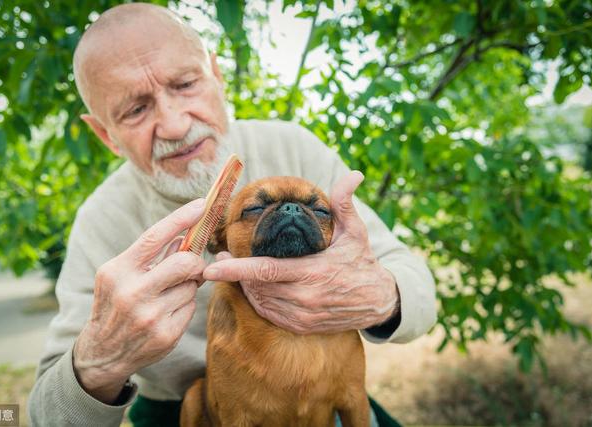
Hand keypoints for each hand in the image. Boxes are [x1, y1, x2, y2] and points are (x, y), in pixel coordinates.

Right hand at [73, 198, 205, 403]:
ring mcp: (150, 316)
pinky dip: (184, 305)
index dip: (180, 218)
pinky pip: (190, 307)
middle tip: (192, 265)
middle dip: (194, 262)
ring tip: (169, 294)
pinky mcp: (166, 335)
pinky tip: (168, 313)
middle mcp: (132, 293)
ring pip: (191, 286)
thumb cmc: (114, 304)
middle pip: (184, 263)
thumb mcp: (120, 275)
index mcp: (118, 271)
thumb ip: (150, 256)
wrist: (101, 354)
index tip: (201, 205)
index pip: (153, 237)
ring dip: (188, 286)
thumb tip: (183, 237)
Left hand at [203, 171, 399, 333]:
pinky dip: (257, 302)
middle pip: (256, 287)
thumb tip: (354, 174)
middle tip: (222, 256)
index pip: (266, 271)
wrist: (379, 301)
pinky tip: (253, 289)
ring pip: (259, 302)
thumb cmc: (362, 262)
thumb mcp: (356, 232)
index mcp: (313, 273)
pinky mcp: (302, 326)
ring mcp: (302, 316)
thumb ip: (345, 204)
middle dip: (234, 274)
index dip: (236, 270)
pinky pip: (269, 315)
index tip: (213, 265)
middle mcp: (305, 298)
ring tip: (235, 270)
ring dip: (244, 287)